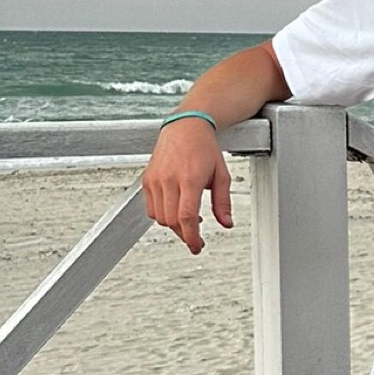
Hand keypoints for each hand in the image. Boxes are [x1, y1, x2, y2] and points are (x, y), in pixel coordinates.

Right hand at [143, 119, 231, 254]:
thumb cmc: (205, 149)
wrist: (185, 127)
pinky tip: (176, 210)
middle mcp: (169, 179)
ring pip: (160, 217)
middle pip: (172, 221)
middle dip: (185, 234)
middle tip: (197, 239)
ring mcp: (155, 179)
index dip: (191, 236)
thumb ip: (223, 202)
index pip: (186, 216)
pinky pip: (151, 208)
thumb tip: (226, 224)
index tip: (197, 246)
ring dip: (174, 225)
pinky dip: (163, 215)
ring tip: (189, 220)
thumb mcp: (222, 175)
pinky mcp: (146, 180)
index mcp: (189, 178)